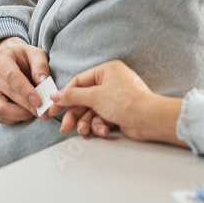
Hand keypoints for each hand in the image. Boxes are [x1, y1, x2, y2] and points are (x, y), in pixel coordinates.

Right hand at [0, 37, 50, 124]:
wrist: (8, 60)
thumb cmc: (23, 57)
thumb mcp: (35, 54)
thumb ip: (40, 66)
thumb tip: (43, 82)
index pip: (11, 76)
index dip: (26, 91)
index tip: (39, 101)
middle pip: (7, 95)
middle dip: (28, 106)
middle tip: (44, 112)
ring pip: (1, 110)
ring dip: (21, 115)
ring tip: (35, 111)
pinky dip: (15, 119)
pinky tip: (25, 113)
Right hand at [46, 60, 186, 146]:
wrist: (149, 120)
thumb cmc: (127, 102)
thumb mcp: (94, 96)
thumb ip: (72, 96)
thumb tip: (55, 95)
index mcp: (106, 71)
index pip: (79, 82)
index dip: (65, 96)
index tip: (53, 108)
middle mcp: (111, 82)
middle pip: (84, 99)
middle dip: (75, 115)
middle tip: (65, 127)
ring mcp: (116, 98)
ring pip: (92, 112)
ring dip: (86, 123)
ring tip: (84, 132)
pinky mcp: (119, 113)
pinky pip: (102, 119)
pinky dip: (100, 126)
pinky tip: (102, 131)